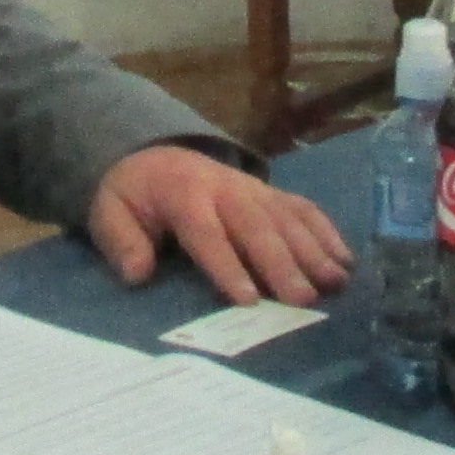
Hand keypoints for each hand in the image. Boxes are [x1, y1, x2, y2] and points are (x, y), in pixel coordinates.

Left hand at [87, 145, 351, 306]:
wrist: (154, 154)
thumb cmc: (134, 195)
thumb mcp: (110, 212)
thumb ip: (121, 241)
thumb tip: (137, 273)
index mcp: (183, 193)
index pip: (208, 232)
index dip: (227, 266)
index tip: (247, 300)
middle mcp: (226, 188)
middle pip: (257, 226)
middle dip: (281, 263)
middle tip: (302, 301)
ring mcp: (254, 188)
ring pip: (287, 218)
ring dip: (313, 250)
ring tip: (334, 283)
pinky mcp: (271, 192)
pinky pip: (303, 208)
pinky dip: (326, 232)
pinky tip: (344, 260)